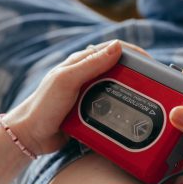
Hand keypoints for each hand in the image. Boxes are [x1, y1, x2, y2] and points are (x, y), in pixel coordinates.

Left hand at [3, 40, 148, 155]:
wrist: (32, 136)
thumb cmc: (44, 105)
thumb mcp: (67, 80)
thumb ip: (91, 64)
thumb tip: (117, 47)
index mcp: (82, 62)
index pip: (113, 49)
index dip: (133, 53)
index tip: (150, 62)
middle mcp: (89, 74)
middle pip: (119, 67)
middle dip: (136, 71)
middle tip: (151, 82)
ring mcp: (91, 91)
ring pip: (118, 85)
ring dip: (131, 88)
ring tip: (144, 95)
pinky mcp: (93, 107)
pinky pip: (113, 102)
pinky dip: (123, 104)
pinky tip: (129, 109)